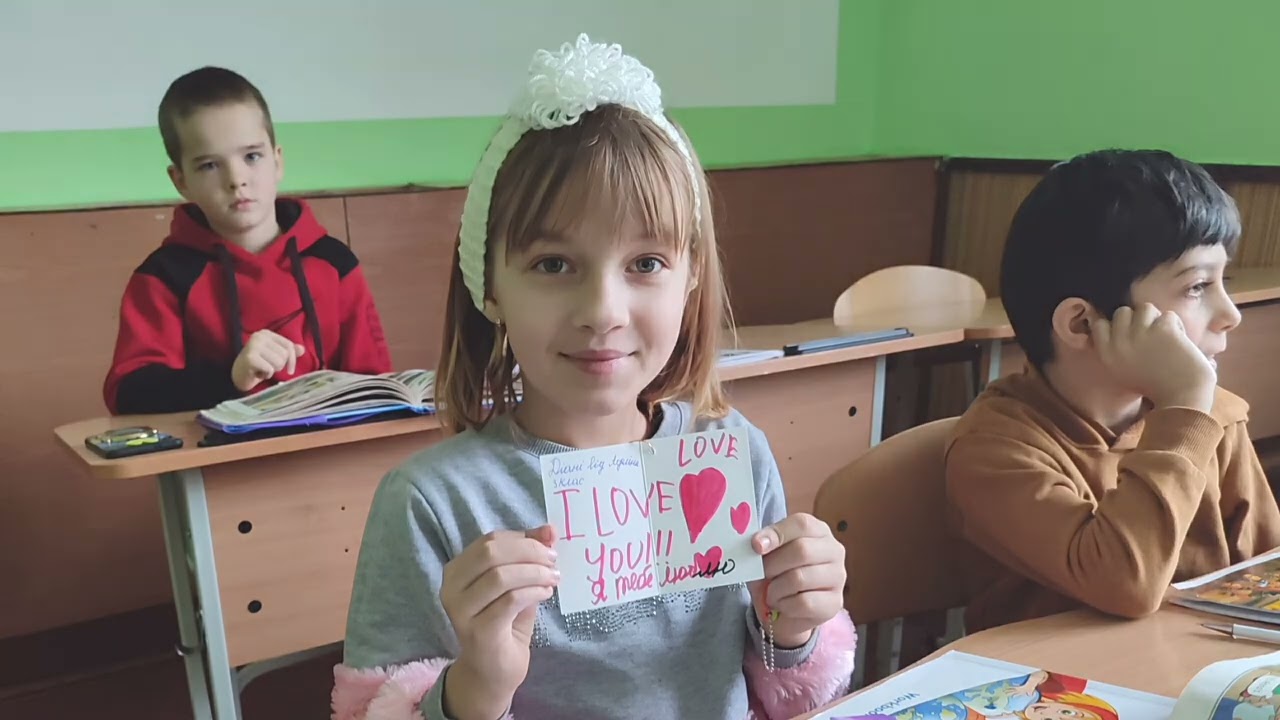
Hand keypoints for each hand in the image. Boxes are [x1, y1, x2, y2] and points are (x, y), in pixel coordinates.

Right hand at [230, 330, 305, 391]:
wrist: (238, 376)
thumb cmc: (258, 366)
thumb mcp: (274, 356)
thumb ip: (287, 352)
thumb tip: (302, 349)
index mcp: (266, 333)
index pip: (289, 345)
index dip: (292, 360)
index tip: (290, 370)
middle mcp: (259, 336)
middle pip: (284, 354)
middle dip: (279, 366)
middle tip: (266, 367)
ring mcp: (253, 346)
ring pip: (279, 362)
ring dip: (272, 371)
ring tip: (262, 369)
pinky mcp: (250, 358)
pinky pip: (270, 369)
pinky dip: (266, 375)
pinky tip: (257, 373)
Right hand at [441, 526, 558, 719]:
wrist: (492, 671)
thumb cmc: (504, 623)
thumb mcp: (517, 584)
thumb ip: (528, 557)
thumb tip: (549, 529)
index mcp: (457, 570)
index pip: (490, 540)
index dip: (523, 538)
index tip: (549, 544)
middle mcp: (451, 588)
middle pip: (491, 553)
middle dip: (529, 552)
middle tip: (553, 561)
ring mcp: (461, 611)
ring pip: (500, 576)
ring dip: (534, 573)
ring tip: (553, 579)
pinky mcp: (477, 630)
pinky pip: (509, 600)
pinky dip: (533, 592)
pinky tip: (546, 594)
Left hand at [748, 513, 845, 648]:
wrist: (786, 610)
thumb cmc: (778, 574)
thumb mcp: (768, 555)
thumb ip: (763, 545)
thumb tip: (757, 543)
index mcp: (818, 531)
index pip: (802, 524)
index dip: (777, 533)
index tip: (755, 546)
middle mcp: (833, 551)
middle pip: (801, 550)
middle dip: (772, 564)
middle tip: (760, 574)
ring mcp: (838, 577)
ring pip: (800, 578)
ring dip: (775, 589)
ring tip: (771, 593)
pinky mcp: (834, 603)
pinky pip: (804, 603)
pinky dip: (785, 605)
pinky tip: (782, 605)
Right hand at [1090, 304, 1215, 411]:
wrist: (1182, 398)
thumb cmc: (1155, 388)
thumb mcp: (1122, 373)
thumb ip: (1115, 351)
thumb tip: (1115, 328)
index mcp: (1107, 355)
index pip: (1099, 324)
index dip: (1115, 325)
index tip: (1128, 333)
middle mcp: (1119, 342)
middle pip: (1122, 312)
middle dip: (1137, 320)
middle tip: (1150, 335)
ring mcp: (1140, 334)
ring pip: (1145, 308)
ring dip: (1157, 319)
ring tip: (1166, 335)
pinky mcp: (1162, 329)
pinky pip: (1168, 315)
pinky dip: (1176, 326)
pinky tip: (1180, 341)